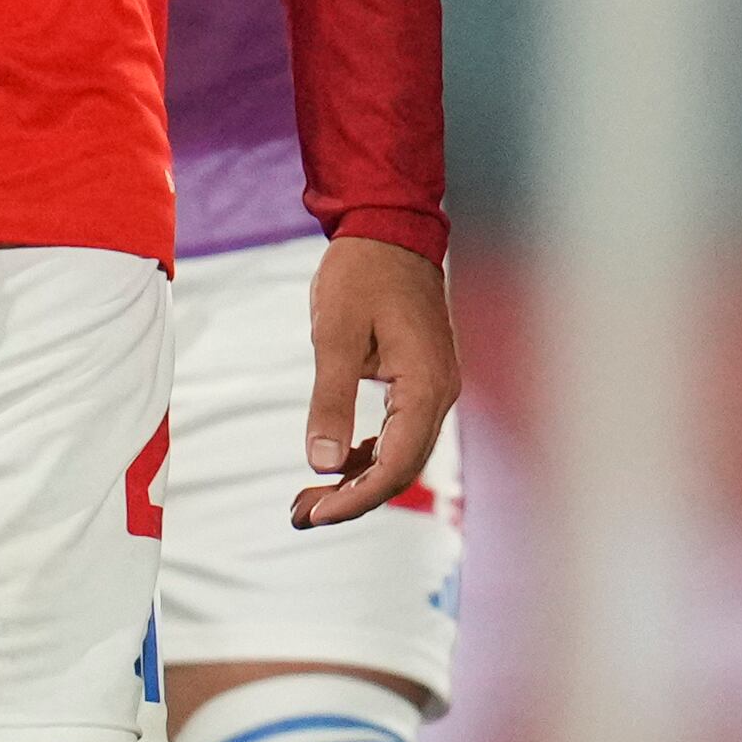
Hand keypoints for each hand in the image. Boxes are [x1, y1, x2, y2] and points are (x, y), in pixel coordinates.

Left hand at [293, 231, 459, 528]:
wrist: (389, 228)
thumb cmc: (363, 273)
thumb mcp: (335, 334)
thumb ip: (331, 400)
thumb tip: (321, 463)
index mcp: (425, 386)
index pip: (396, 466)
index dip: (355, 499)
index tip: (314, 514)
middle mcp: (440, 394)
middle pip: (402, 469)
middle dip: (353, 499)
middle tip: (302, 514)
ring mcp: (434, 387)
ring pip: (402, 455)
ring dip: (359, 481)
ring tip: (311, 497)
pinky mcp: (422, 380)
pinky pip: (401, 433)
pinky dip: (369, 455)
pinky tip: (337, 463)